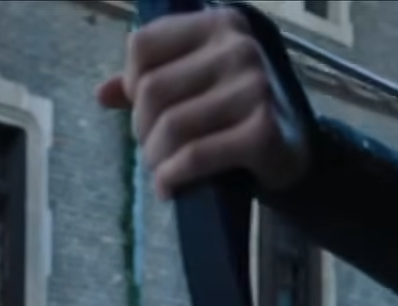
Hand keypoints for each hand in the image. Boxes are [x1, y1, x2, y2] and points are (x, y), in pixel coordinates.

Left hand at [95, 8, 310, 199]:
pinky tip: (169, 187)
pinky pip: (196, 155)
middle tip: (153, 149)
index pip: (143, 46)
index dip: (130, 84)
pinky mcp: (263, 130)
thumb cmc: (240, 111)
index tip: (143, 110)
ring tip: (161, 170)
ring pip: (171, 126)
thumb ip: (154, 80)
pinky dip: (174, 177)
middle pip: (152, 89)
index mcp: (219, 25)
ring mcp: (255, 88)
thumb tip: (102, 94)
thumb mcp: (200, 83)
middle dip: (143, 128)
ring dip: (156, 158)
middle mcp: (240, 48)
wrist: (296, 150)